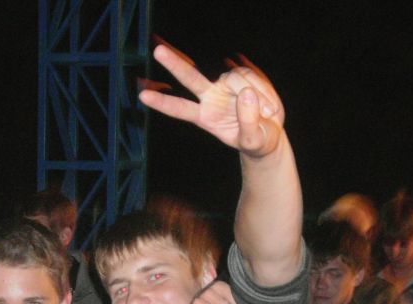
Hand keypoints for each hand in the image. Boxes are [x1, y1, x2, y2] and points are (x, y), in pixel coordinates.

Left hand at [139, 44, 283, 158]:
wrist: (269, 133)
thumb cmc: (256, 141)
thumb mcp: (253, 141)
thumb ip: (248, 121)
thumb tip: (246, 93)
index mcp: (204, 117)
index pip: (180, 108)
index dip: (163, 102)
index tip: (143, 97)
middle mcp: (209, 97)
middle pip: (190, 77)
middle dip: (175, 64)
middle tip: (158, 52)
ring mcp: (224, 85)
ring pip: (236, 79)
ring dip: (257, 96)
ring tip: (267, 113)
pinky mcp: (240, 77)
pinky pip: (251, 76)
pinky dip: (264, 91)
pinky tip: (268, 104)